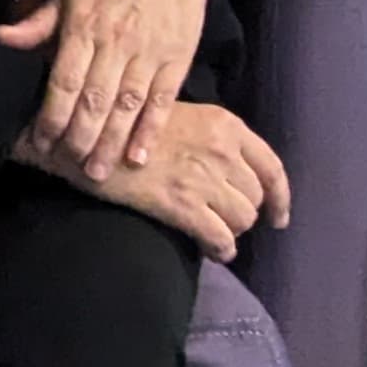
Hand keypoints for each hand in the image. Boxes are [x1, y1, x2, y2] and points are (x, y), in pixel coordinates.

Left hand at [0, 0, 209, 178]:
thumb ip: (38, 22)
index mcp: (84, 26)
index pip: (64, 81)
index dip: (52, 116)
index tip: (43, 142)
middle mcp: (115, 43)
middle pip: (95, 101)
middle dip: (80, 138)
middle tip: (71, 167)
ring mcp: (148, 53)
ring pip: (127, 106)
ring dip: (112, 143)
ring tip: (99, 172)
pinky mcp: (177, 58)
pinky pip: (162, 101)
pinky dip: (151, 130)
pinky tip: (140, 155)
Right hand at [64, 99, 289, 260]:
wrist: (86, 138)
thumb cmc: (126, 125)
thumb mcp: (179, 115)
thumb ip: (211, 139)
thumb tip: (232, 173)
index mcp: (225, 124)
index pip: (271, 167)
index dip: (280, 198)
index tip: (278, 218)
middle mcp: (222, 150)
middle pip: (256, 197)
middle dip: (243, 213)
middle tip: (223, 220)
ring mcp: (204, 178)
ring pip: (242, 219)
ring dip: (231, 231)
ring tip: (214, 233)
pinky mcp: (183, 205)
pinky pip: (220, 238)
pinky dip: (221, 250)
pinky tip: (211, 251)